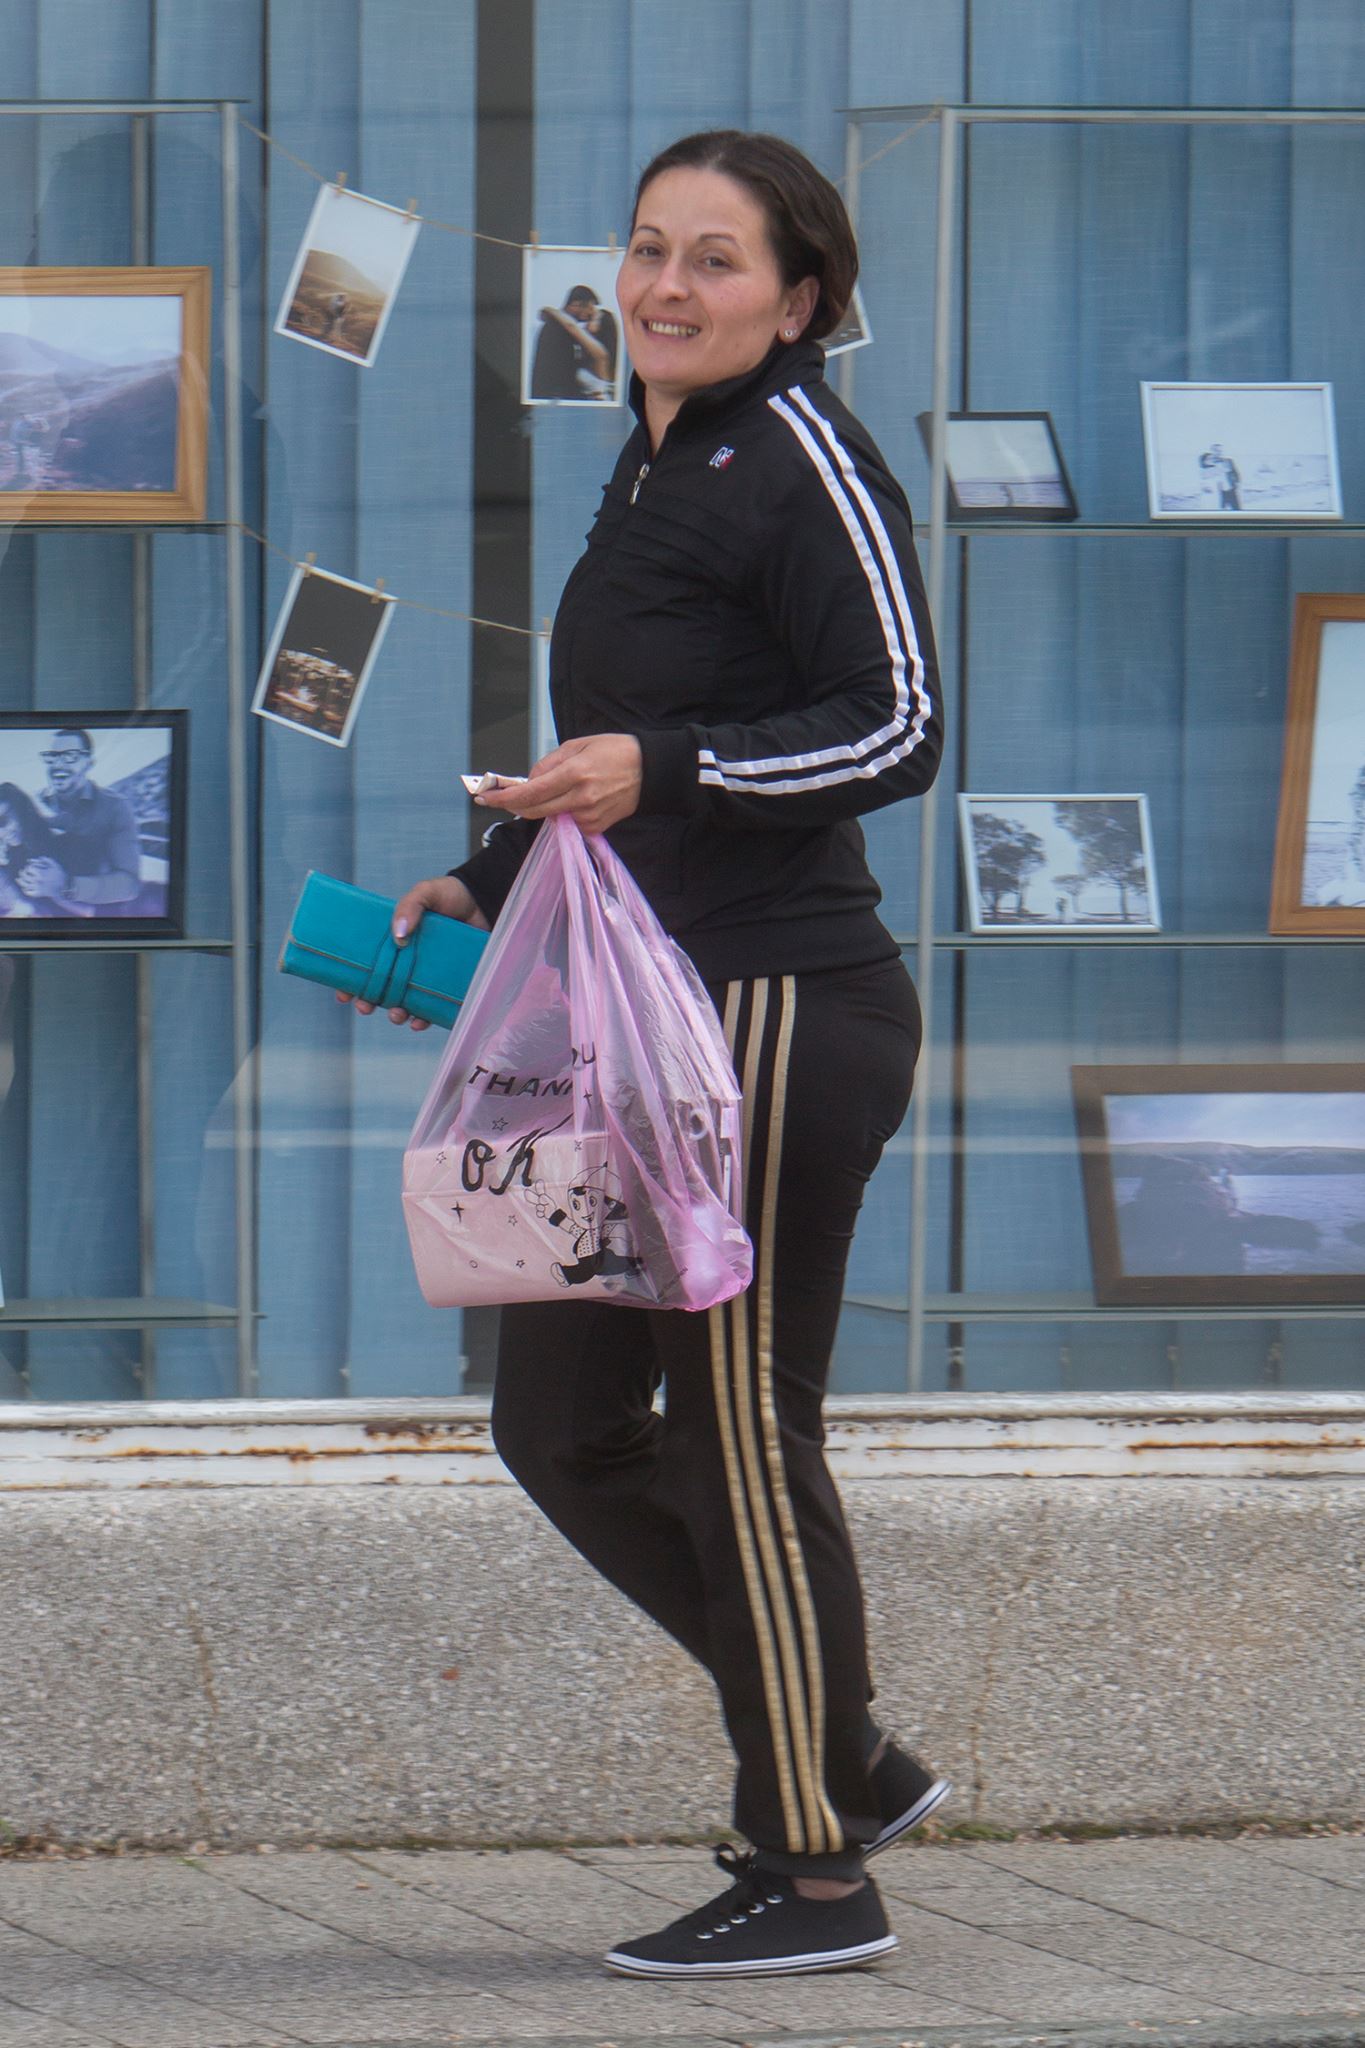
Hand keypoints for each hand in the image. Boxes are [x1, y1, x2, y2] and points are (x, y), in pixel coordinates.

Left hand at [17, 857, 67, 897]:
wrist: (65, 887)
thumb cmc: (60, 875)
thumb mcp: (55, 865)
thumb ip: (46, 859)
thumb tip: (38, 858)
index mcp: (41, 873)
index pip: (29, 868)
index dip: (28, 866)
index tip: (29, 866)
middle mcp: (38, 881)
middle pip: (25, 876)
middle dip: (23, 873)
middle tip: (23, 871)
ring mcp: (38, 888)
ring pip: (25, 885)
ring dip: (20, 881)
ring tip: (19, 879)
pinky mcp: (39, 894)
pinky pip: (29, 893)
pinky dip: (25, 890)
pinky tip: (24, 887)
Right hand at [336, 874, 488, 1031]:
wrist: (484, 902)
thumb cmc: (450, 895)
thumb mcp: (425, 892)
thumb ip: (410, 906)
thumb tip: (398, 934)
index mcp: (393, 942)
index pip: (366, 966)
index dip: (350, 982)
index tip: (343, 995)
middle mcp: (407, 962)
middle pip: (381, 988)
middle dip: (369, 1002)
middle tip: (365, 1007)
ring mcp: (426, 975)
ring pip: (404, 1002)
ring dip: (396, 1014)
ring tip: (396, 1016)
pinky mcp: (447, 984)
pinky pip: (433, 1008)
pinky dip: (424, 1019)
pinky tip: (418, 1022)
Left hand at [475, 734, 641, 833]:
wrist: (650, 771)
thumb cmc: (615, 751)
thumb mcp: (579, 744)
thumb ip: (549, 763)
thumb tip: (529, 780)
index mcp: (574, 774)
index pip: (529, 793)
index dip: (503, 797)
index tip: (484, 797)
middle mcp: (579, 799)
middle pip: (533, 810)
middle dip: (512, 804)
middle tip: (496, 797)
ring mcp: (588, 816)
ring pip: (549, 816)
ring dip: (541, 805)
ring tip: (554, 787)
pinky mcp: (595, 827)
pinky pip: (567, 822)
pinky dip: (561, 811)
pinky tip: (574, 798)